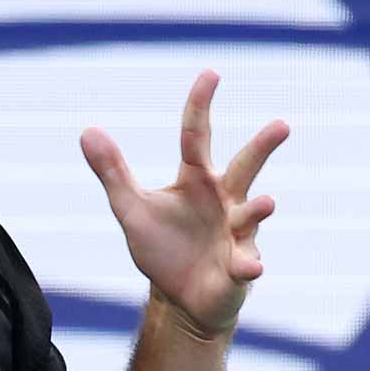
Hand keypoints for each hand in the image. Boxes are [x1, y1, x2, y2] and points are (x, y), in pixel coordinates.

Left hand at [80, 70, 287, 337]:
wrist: (181, 297)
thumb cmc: (162, 246)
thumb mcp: (131, 208)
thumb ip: (111, 172)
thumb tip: (87, 130)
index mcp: (196, 180)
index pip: (197, 135)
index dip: (200, 105)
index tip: (210, 73)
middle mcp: (224, 200)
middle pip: (244, 167)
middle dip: (262, 148)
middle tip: (281, 125)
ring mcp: (236, 233)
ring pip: (251, 215)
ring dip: (258, 209)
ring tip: (267, 203)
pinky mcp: (239, 267)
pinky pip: (246, 264)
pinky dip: (247, 265)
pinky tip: (250, 267)